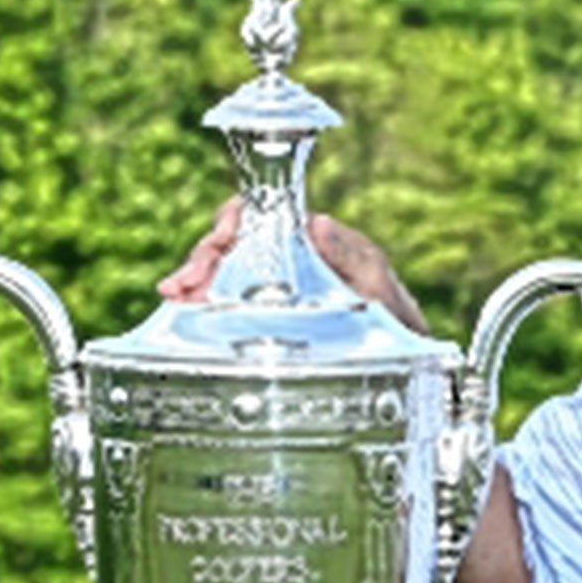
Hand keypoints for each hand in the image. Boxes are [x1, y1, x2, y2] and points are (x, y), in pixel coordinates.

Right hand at [156, 198, 428, 334]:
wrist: (406, 369)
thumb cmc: (397, 325)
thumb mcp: (380, 289)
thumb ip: (353, 257)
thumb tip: (317, 221)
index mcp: (313, 240)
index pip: (262, 213)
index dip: (234, 219)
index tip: (219, 238)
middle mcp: (288, 259)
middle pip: (234, 243)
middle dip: (204, 255)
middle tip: (184, 280)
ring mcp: (273, 288)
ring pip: (223, 272)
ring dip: (194, 278)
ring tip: (175, 295)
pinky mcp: (263, 318)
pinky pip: (225, 301)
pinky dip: (200, 303)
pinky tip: (182, 310)